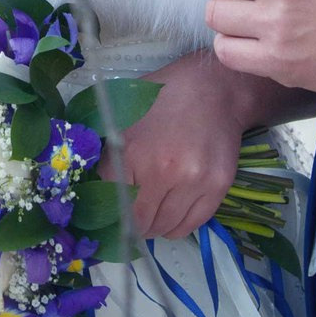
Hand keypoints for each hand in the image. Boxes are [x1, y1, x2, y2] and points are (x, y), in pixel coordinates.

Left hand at [106, 50, 272, 241]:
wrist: (212, 89)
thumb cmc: (162, 100)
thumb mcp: (124, 121)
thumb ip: (110, 158)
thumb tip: (98, 194)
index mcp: (134, 153)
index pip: (115, 203)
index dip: (112, 212)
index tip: (113, 214)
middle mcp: (165, 172)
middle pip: (141, 222)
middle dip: (134, 225)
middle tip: (133, 219)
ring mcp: (194, 182)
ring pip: (167, 228)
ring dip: (156, 228)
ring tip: (153, 216)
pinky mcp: (218, 187)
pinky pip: (192, 224)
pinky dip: (178, 227)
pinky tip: (171, 215)